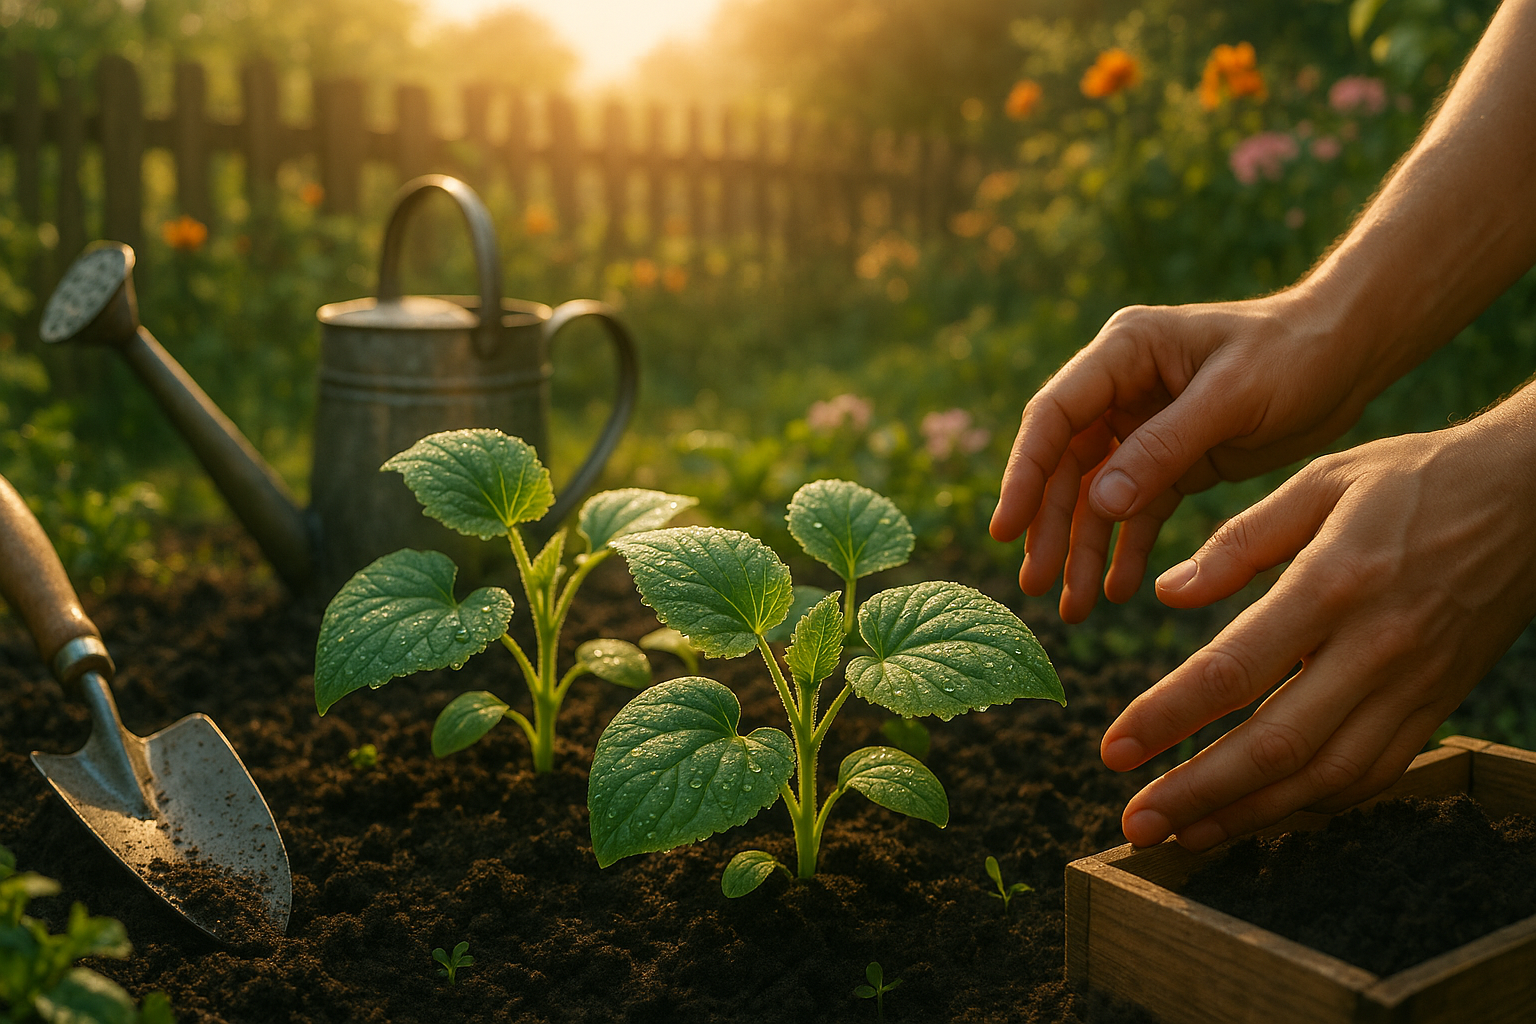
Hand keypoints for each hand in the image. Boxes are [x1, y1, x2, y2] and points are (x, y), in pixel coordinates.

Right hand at [989, 289, 1390, 621]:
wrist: (1351, 352)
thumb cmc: (1296, 353)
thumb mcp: (1233, 397)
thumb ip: (1164, 447)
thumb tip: (1100, 501)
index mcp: (1124, 351)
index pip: (1055, 415)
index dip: (1024, 472)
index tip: (1006, 529)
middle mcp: (1121, 388)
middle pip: (1066, 465)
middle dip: (1051, 527)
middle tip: (1035, 586)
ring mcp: (1142, 425)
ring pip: (1097, 496)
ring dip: (1083, 548)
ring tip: (1074, 607)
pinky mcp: (1172, 459)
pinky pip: (1136, 510)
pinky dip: (1126, 548)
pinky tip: (1118, 588)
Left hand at [1101, 399, 1535, 850]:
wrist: (1533, 496)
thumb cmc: (1413, 479)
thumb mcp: (1323, 480)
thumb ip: (1241, 540)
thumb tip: (1167, 593)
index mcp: (1334, 582)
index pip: (1234, 670)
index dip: (1167, 718)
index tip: (1113, 750)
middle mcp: (1376, 646)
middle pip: (1276, 743)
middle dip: (1198, 793)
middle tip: (1136, 825)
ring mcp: (1413, 684)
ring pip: (1325, 775)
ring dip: (1249, 814)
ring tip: (1183, 836)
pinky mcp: (1437, 704)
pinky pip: (1372, 773)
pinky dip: (1313, 804)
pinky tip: (1261, 814)